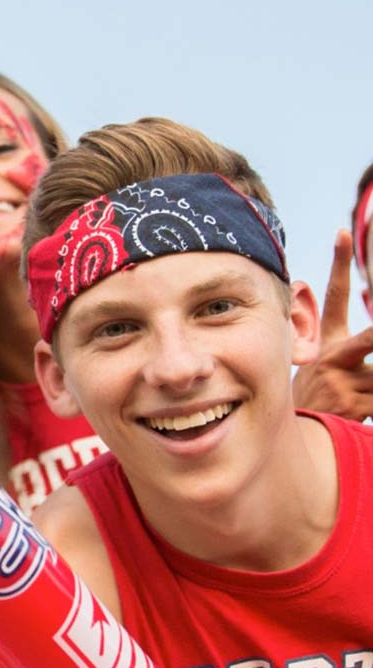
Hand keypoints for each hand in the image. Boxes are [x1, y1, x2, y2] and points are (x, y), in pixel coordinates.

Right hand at [293, 229, 372, 420]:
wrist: (302, 435)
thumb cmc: (323, 396)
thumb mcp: (327, 367)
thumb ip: (351, 348)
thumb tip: (359, 304)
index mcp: (329, 343)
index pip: (334, 296)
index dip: (339, 263)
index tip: (342, 232)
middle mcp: (334, 358)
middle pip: (371, 337)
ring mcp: (342, 383)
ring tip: (367, 386)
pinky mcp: (351, 406)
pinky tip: (366, 410)